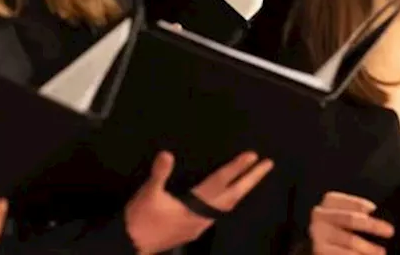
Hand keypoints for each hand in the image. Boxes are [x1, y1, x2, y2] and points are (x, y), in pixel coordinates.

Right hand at [124, 150, 274, 253]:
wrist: (131, 245)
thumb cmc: (140, 219)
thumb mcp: (148, 194)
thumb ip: (159, 174)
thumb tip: (167, 154)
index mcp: (193, 207)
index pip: (220, 183)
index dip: (236, 168)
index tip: (253, 156)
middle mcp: (202, 217)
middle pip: (233, 196)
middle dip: (251, 179)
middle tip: (268, 164)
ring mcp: (200, 225)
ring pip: (228, 205)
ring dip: (243, 189)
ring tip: (254, 176)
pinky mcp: (194, 228)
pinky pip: (219, 211)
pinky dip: (230, 199)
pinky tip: (229, 194)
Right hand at [309, 191, 393, 254]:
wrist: (323, 244)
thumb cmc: (342, 227)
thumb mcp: (349, 214)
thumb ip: (361, 213)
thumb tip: (380, 219)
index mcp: (331, 201)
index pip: (351, 202)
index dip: (364, 206)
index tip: (376, 210)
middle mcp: (321, 215)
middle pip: (351, 219)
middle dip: (372, 225)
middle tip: (390, 231)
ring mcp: (318, 233)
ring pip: (349, 240)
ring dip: (368, 247)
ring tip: (381, 252)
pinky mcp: (320, 250)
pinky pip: (342, 254)